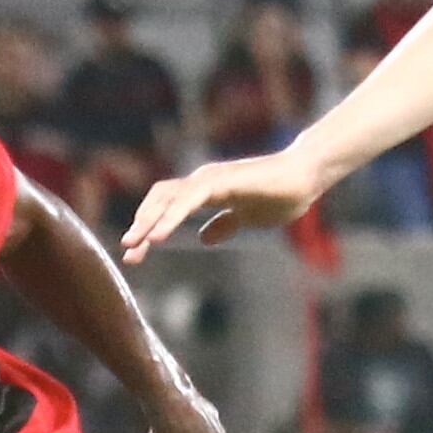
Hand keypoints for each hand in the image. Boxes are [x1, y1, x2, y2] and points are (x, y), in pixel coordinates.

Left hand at [122, 150, 327, 262]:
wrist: (304, 178)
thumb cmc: (280, 194)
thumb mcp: (246, 218)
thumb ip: (224, 224)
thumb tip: (206, 237)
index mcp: (205, 191)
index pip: (167, 207)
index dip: (149, 227)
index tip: (136, 254)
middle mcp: (201, 181)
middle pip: (159, 202)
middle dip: (141, 226)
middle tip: (128, 252)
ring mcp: (209, 179)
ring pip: (168, 199)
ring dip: (148, 222)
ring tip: (134, 244)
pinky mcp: (220, 181)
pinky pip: (187, 200)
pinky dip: (169, 217)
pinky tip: (157, 235)